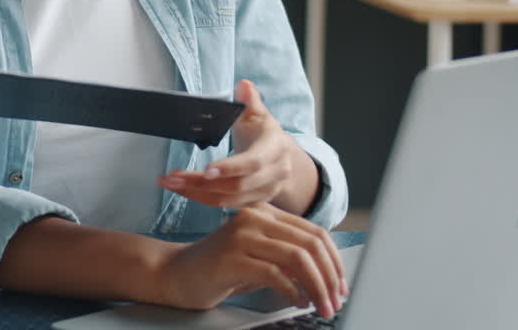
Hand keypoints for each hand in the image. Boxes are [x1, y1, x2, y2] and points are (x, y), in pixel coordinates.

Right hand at [151, 202, 346, 317]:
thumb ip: (289, 257)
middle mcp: (255, 217)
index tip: (341, 286)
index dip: (334, 262)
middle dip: (330, 277)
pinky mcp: (232, 257)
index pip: (315, 233)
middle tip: (335, 301)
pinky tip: (296, 302)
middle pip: (310, 244)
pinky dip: (293, 291)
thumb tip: (329, 274)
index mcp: (265, 212)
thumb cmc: (220, 269)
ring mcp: (242, 235)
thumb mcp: (261, 257)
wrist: (176, 273)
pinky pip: (275, 274)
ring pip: (297, 257)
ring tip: (320, 306)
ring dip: (316, 287)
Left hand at [159, 81, 314, 211]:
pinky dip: (202, 199)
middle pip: (236, 185)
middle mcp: (274, 175)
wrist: (281, 158)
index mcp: (275, 149)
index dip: (230, 168)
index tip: (206, 171)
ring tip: (170, 184)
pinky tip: (183, 191)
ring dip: (196, 194)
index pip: (253, 163)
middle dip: (201, 183)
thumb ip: (250, 101)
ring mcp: (265, 192)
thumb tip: (244, 85)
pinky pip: (226, 205)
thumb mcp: (258, 114)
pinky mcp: (253, 203)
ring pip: (228, 199)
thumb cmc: (263, 133)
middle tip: (171, 178)